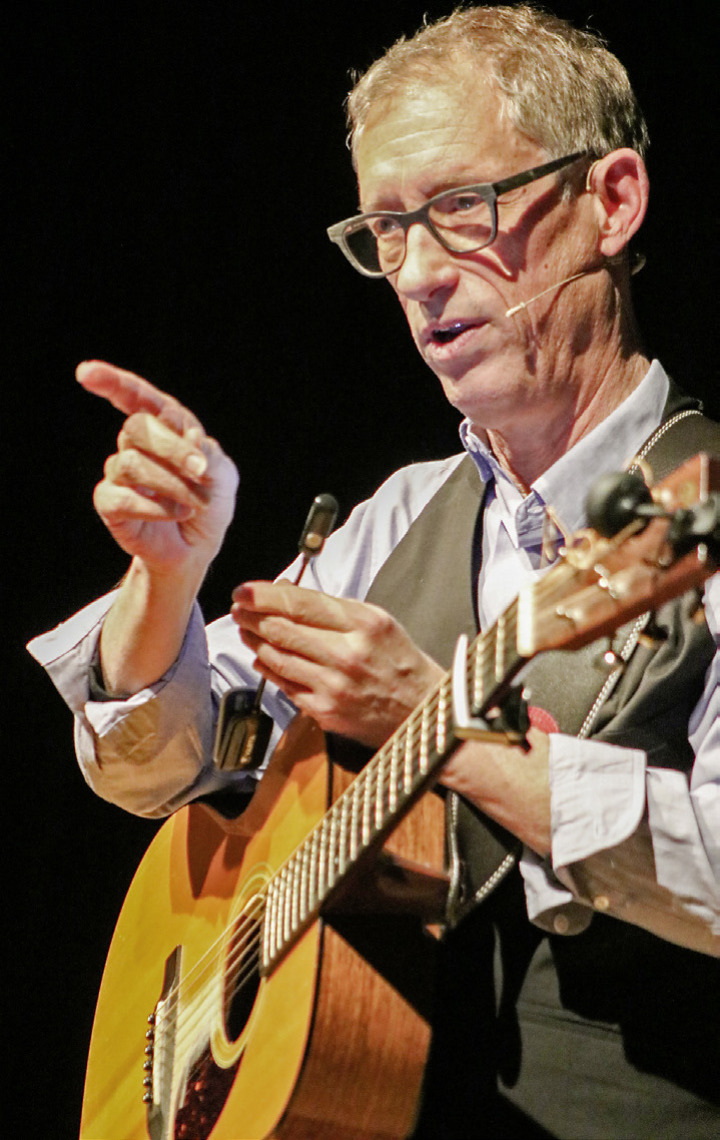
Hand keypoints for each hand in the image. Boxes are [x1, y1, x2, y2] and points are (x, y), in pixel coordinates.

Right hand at [77, 361, 238, 574]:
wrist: (197, 547)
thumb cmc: (209, 503)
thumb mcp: (221, 475)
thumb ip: (208, 454)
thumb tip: (189, 437)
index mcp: (164, 426)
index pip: (136, 397)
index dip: (113, 382)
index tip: (87, 374)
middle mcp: (137, 444)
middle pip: (136, 427)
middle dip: (173, 449)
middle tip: (201, 472)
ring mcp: (119, 473)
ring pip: (132, 464)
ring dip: (172, 484)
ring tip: (196, 503)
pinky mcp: (110, 502)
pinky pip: (123, 498)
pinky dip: (158, 508)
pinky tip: (179, 514)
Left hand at [231, 580, 444, 746]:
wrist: (423, 713)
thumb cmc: (399, 662)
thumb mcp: (377, 621)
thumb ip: (331, 607)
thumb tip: (285, 591)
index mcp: (363, 624)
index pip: (301, 604)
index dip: (264, 595)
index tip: (244, 590)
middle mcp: (347, 654)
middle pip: (281, 629)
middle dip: (251, 616)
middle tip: (239, 608)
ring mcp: (333, 686)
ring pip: (276, 657)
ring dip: (255, 640)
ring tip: (247, 628)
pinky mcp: (325, 711)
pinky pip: (284, 684)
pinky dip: (269, 667)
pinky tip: (264, 656)